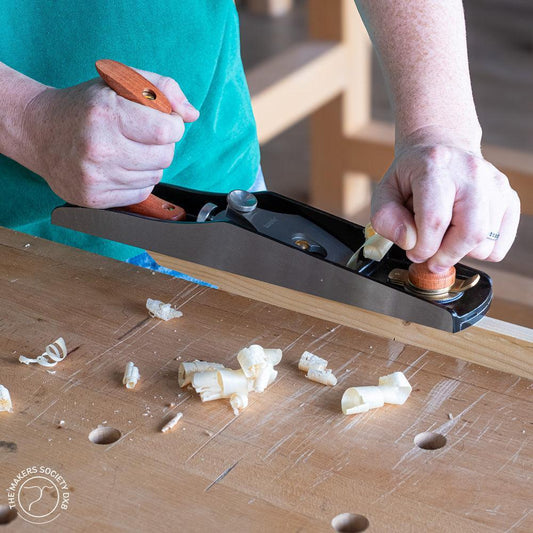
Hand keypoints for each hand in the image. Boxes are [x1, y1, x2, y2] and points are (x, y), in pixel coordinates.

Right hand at [21, 68, 198, 207]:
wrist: (39, 132)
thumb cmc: (84, 106)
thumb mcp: (120, 82)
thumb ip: (162, 89)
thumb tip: (192, 114)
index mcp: (106, 114)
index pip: (167, 130)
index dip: (173, 125)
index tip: (164, 121)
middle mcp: (99, 148)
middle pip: (165, 156)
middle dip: (161, 144)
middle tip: (141, 135)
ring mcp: (95, 177)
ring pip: (155, 176)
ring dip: (149, 163)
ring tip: (126, 149)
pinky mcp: (94, 198)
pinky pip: (140, 193)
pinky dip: (138, 181)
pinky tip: (119, 166)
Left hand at [370, 129, 520, 271]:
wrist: (442, 148)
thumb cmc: (412, 175)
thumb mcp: (385, 191)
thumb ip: (386, 218)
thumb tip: (410, 242)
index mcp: (436, 166)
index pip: (435, 220)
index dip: (423, 247)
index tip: (414, 253)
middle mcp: (472, 172)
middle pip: (470, 233)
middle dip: (446, 256)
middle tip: (431, 259)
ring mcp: (496, 185)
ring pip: (486, 243)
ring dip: (460, 253)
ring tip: (444, 237)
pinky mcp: (509, 198)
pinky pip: (500, 244)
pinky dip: (479, 252)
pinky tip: (461, 237)